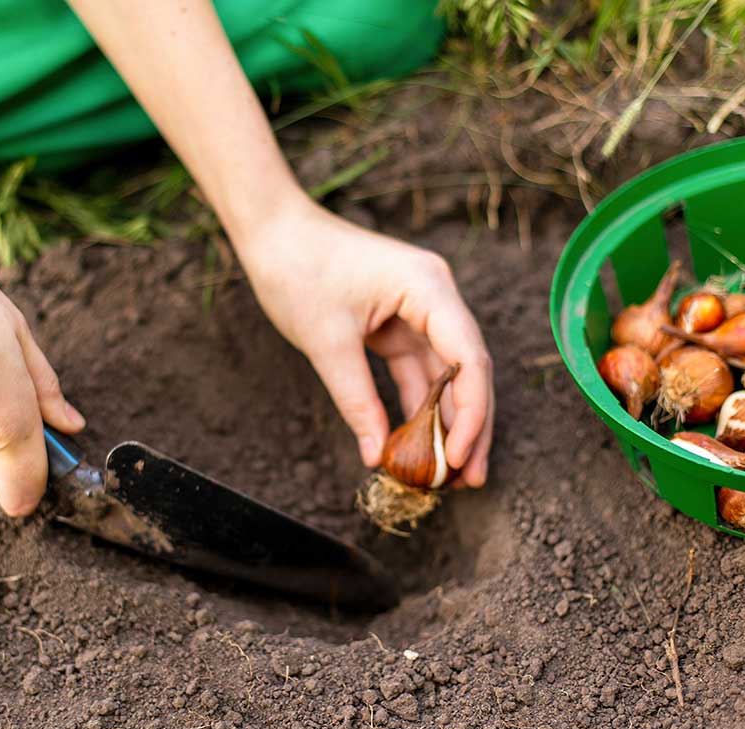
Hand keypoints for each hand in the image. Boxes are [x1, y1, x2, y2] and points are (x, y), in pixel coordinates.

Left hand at [235, 196, 493, 486]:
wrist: (272, 231)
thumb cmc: (297, 271)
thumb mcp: (327, 342)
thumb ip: (356, 400)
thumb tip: (376, 456)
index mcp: (429, 287)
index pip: (469, 358)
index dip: (472, 413)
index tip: (462, 459)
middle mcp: (435, 296)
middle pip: (467, 371)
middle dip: (470, 427)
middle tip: (470, 480)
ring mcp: (419, 310)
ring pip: (444, 376)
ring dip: (446, 423)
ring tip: (449, 476)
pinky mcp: (398, 322)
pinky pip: (417, 372)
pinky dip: (417, 407)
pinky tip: (419, 446)